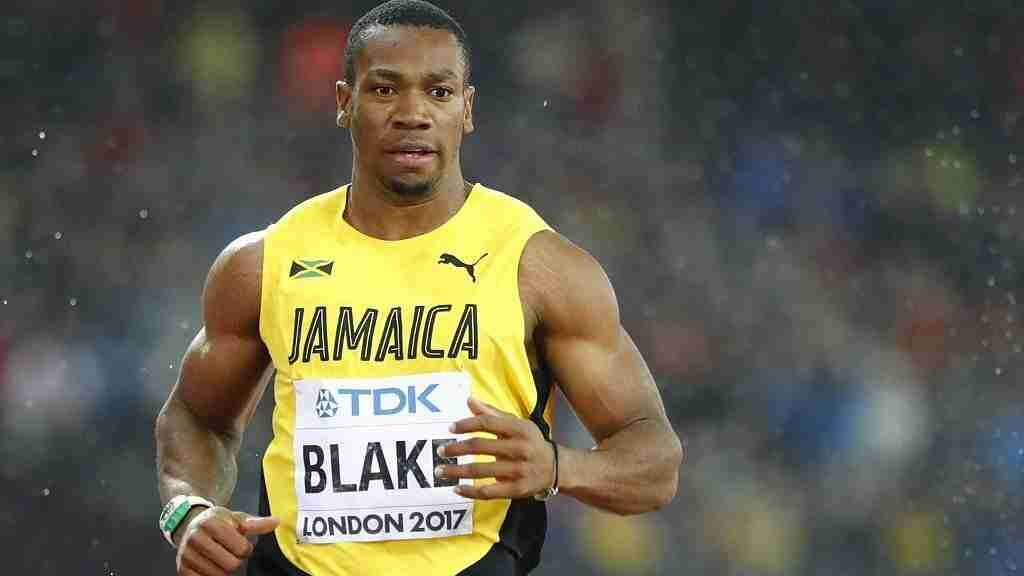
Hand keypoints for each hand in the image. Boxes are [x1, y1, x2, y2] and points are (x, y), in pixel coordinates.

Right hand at [175, 506, 278, 575]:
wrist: (191, 525)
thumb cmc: (218, 522)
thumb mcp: (236, 518)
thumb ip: (256, 523)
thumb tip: (276, 522)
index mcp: (211, 523)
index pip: (241, 548)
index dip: (246, 549)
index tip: (241, 544)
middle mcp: (195, 538)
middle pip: (231, 565)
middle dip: (236, 560)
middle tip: (232, 552)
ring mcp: (187, 555)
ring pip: (219, 575)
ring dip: (225, 570)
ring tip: (222, 557)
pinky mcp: (181, 569)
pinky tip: (212, 566)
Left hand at [437, 397, 555, 499]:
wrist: (556, 467)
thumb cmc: (531, 442)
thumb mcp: (518, 424)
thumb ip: (493, 414)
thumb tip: (470, 401)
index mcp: (519, 429)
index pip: (488, 424)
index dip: (467, 425)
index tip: (450, 428)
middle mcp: (519, 448)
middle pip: (481, 446)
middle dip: (457, 449)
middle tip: (440, 450)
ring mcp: (518, 470)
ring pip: (481, 471)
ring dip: (457, 471)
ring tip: (440, 471)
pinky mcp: (517, 489)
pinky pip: (489, 492)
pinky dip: (471, 491)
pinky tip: (457, 489)